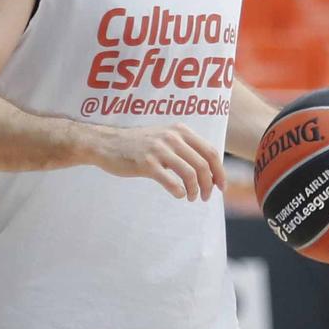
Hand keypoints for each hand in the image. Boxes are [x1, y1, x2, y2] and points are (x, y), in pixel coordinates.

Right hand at [89, 123, 224, 201]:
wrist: (106, 144)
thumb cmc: (138, 145)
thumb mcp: (165, 138)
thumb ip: (185, 148)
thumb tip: (209, 169)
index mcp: (180, 130)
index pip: (211, 151)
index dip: (220, 171)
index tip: (221, 187)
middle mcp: (172, 137)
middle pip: (203, 164)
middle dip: (209, 184)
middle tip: (205, 197)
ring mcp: (159, 149)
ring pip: (190, 173)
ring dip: (195, 190)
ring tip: (192, 197)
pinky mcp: (146, 163)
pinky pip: (170, 181)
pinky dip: (179, 191)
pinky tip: (178, 195)